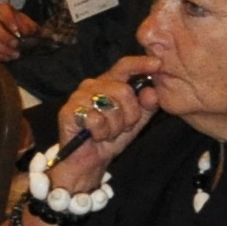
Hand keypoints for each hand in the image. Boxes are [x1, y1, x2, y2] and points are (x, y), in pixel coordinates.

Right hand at [0, 5, 31, 63]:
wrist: (22, 43)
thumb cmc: (26, 33)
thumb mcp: (33, 29)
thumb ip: (32, 28)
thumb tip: (27, 31)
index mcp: (6, 10)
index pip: (3, 8)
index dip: (8, 18)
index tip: (16, 30)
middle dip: (4, 36)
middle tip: (16, 44)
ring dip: (3, 48)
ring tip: (16, 54)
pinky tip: (8, 57)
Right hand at [51, 59, 159, 186]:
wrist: (89, 161)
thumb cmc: (111, 137)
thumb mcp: (136, 120)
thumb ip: (147, 105)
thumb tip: (152, 91)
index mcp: (109, 82)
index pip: (125, 66)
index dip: (141, 64)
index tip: (158, 64)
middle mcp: (92, 84)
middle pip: (123, 90)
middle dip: (130, 114)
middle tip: (122, 127)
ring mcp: (78, 96)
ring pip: (110, 106)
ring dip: (115, 126)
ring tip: (107, 132)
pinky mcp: (68, 111)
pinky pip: (96, 120)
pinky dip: (101, 132)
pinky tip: (95, 136)